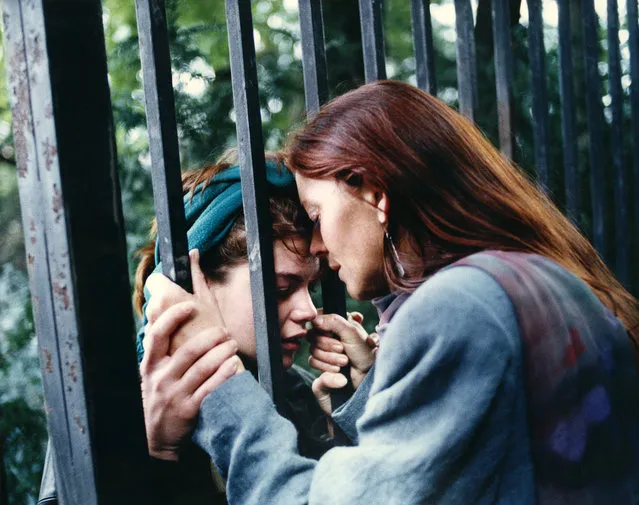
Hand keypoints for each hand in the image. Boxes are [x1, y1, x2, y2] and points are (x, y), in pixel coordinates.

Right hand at [140, 300, 243, 460]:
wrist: (158, 438)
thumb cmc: (160, 398)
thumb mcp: (152, 375)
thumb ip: (161, 353)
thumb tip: (171, 319)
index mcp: (150, 366)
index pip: (157, 336)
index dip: (172, 318)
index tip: (189, 306)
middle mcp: (161, 379)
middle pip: (188, 351)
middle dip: (211, 337)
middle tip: (224, 332)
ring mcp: (174, 395)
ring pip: (202, 368)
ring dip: (222, 353)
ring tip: (232, 346)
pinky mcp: (188, 410)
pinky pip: (210, 388)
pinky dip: (224, 375)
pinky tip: (234, 366)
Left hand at [145, 249, 223, 353]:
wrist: (212, 363)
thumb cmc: (213, 329)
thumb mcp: (208, 299)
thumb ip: (196, 273)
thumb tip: (193, 253)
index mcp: (166, 297)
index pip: (154, 279)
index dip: (165, 281)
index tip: (177, 288)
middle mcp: (153, 312)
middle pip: (154, 298)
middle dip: (167, 301)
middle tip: (188, 309)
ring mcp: (150, 331)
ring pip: (154, 316)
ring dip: (165, 318)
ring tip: (186, 326)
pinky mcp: (151, 346)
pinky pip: (155, 333)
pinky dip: (165, 333)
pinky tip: (181, 338)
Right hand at [308, 312, 377, 413]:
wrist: (367, 386)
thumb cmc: (365, 358)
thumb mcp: (353, 334)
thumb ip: (334, 321)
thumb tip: (315, 319)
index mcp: (338, 330)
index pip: (318, 322)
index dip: (323, 327)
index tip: (334, 333)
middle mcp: (330, 343)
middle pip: (313, 337)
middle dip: (329, 345)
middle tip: (344, 351)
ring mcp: (324, 359)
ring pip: (312, 352)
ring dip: (329, 358)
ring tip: (344, 363)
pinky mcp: (320, 374)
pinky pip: (313, 366)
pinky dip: (327, 369)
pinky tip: (340, 375)